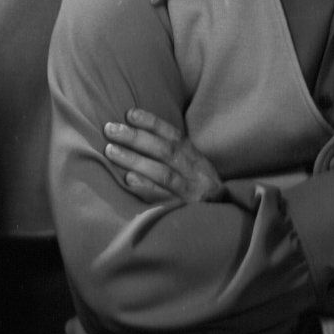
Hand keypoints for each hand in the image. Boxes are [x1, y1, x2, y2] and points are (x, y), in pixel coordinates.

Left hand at [103, 108, 222, 203]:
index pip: (173, 135)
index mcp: (195, 158)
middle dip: (136, 138)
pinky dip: (146, 187)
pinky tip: (128, 180)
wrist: (224, 219)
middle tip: (110, 129)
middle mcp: (195, 173)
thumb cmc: (198, 188)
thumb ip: (171, 152)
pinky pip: (163, 199)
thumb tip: (136, 132)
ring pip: (163, 173)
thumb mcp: (192, 167)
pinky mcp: (184, 211)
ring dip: (135, 161)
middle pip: (165, 151)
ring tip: (111, 151)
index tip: (129, 114)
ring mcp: (190, 193)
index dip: (152, 123)